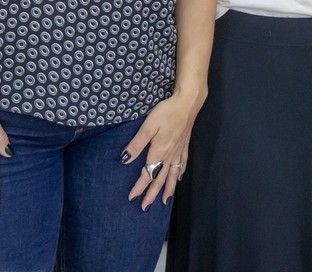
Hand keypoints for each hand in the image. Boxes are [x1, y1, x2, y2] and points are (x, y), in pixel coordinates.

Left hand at [123, 92, 200, 209]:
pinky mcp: (185, 145)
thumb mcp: (148, 126)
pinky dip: (180, 174)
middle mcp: (170, 155)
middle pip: (160, 179)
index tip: (132, 198)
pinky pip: (183, 164)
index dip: (139, 187)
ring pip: (173, 175)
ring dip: (168, 189)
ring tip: (165, 201)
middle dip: (152, 194)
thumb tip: (124, 160)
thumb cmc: (166, 112)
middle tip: (146, 207)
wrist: (187, 103)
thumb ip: (136, 144)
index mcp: (159, 152)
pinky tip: (179, 178)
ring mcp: (179, 151)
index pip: (148, 174)